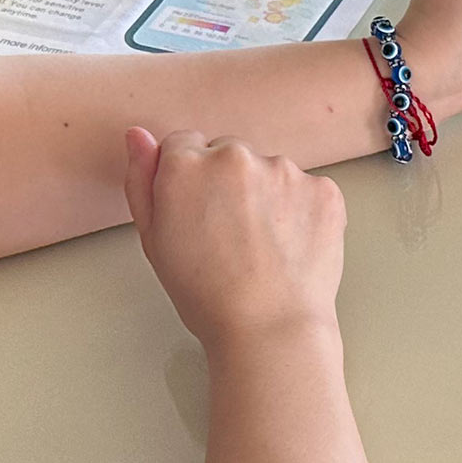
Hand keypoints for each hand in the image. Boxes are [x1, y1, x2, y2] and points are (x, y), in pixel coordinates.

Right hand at [121, 126, 347, 346]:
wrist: (269, 327)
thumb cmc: (205, 293)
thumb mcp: (154, 240)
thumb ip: (143, 180)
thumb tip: (138, 135)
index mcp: (187, 165)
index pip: (184, 144)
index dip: (189, 181)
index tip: (198, 213)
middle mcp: (235, 156)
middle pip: (229, 154)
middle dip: (228, 183)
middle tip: (231, 235)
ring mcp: (284, 170)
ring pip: (270, 172)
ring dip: (267, 196)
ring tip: (263, 247)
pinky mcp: (323, 189)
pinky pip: (307, 190)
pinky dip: (302, 212)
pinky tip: (291, 247)